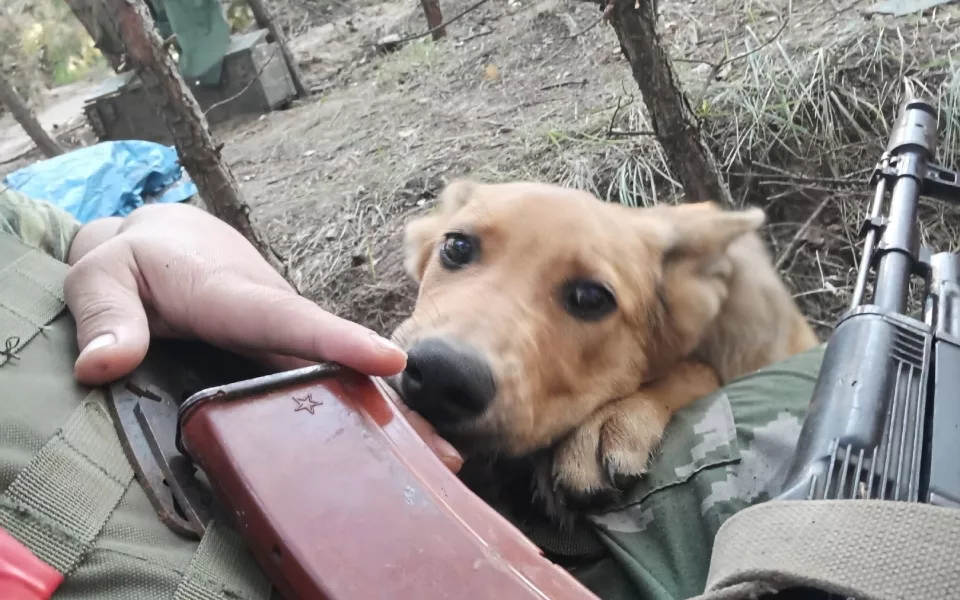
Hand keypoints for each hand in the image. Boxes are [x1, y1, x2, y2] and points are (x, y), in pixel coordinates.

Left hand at [64, 203, 462, 471]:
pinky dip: (362, 412)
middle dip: (388, 403)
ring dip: (388, 416)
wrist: (166, 238)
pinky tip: (391, 448)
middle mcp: (272, 317)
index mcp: (231, 294)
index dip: (339, 341)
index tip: (390, 362)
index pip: (289, 319)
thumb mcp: (100, 274)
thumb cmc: (134, 257)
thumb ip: (104, 317)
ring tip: (436, 463)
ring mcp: (283, 338)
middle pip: (338, 362)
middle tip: (440, 451)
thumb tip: (104, 366)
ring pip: (341, 376)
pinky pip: (325, 382)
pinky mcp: (284, 354)